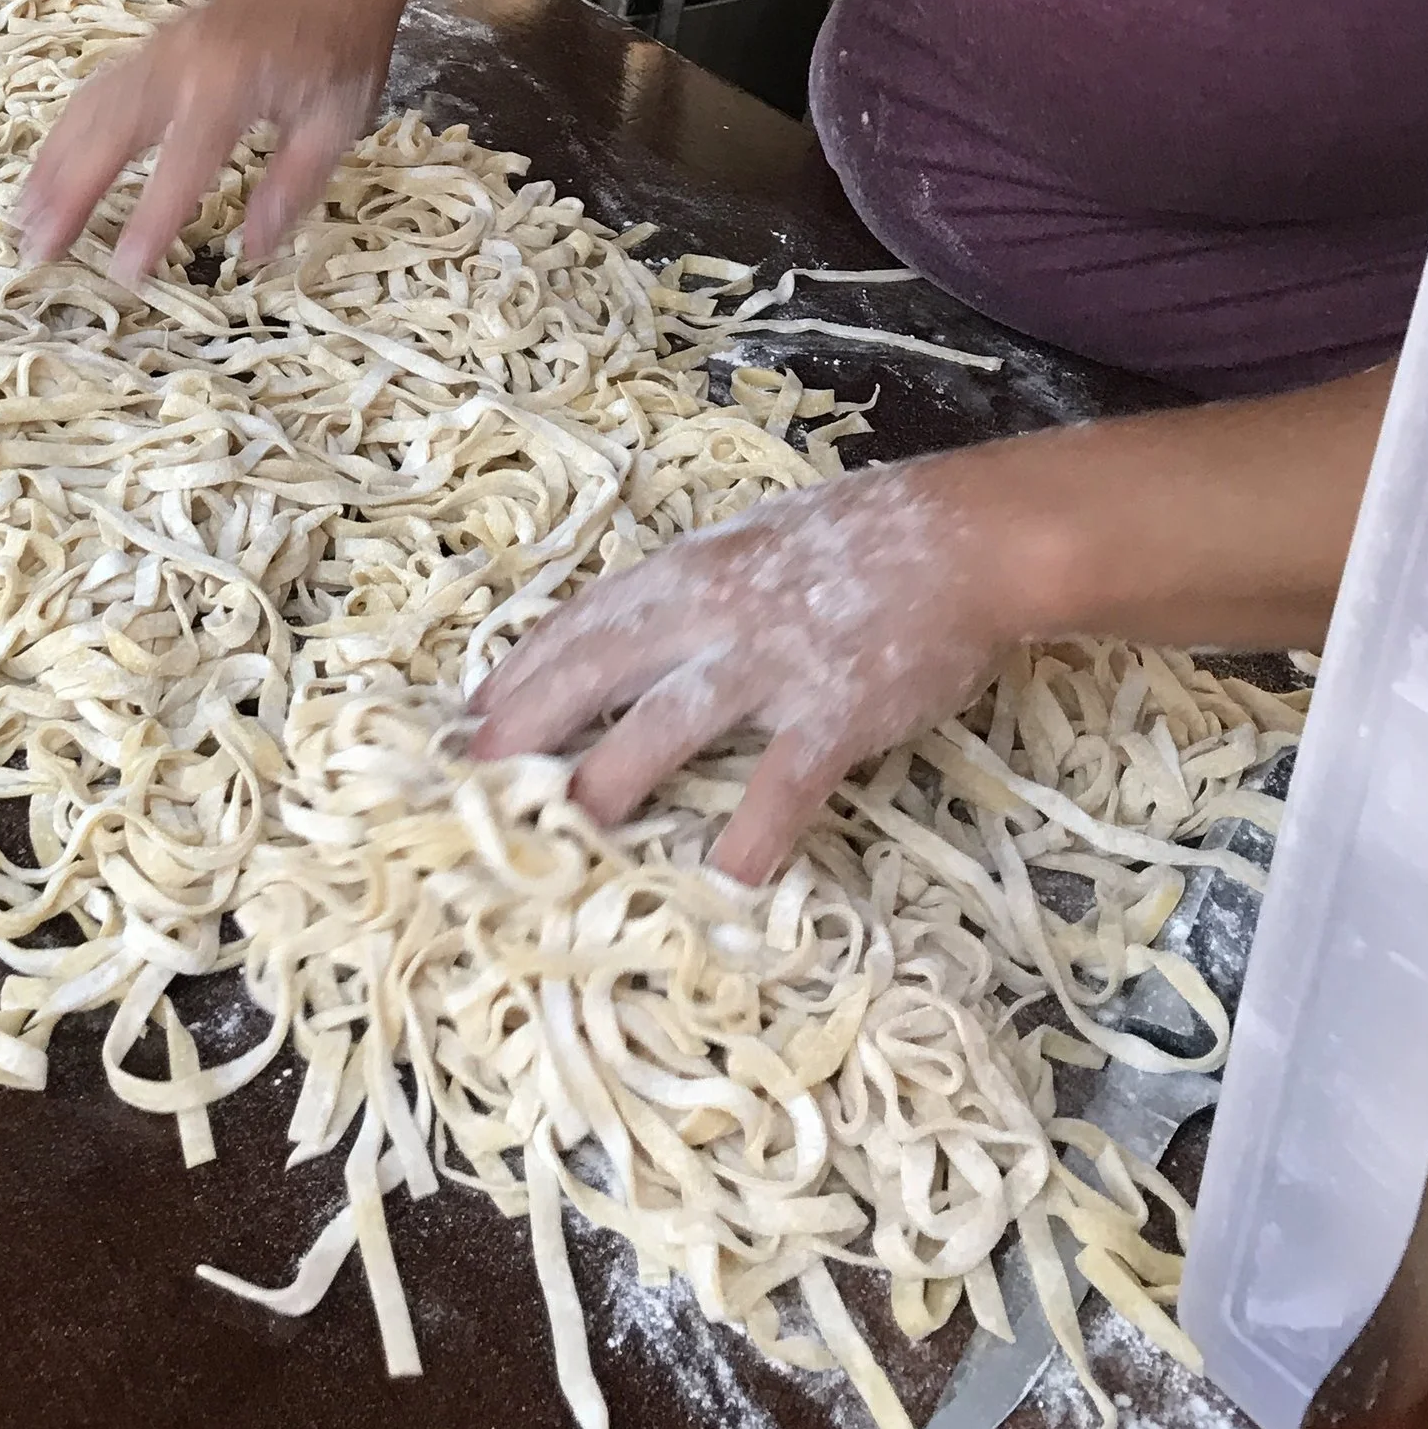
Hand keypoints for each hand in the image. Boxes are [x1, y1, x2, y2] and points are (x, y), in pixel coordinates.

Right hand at [17, 0, 404, 282]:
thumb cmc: (340, 47)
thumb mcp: (338, 121)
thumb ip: (293, 185)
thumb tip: (253, 252)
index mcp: (233, 85)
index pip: (183, 163)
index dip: (151, 220)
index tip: (124, 274)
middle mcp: (183, 64)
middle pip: (111, 132)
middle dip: (69, 193)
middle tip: (36, 250)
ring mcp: (160, 50)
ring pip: (90, 108)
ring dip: (52, 164)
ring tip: (22, 218)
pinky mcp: (151, 46)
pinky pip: (96, 90)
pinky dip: (65, 132)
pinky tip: (47, 168)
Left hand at [466, 456, 1023, 883]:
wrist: (962, 539)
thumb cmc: (853, 544)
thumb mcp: (748, 551)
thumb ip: (688, 596)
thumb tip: (622, 647)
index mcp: (684, 571)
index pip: (579, 623)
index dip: (518, 673)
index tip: (465, 720)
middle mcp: (709, 612)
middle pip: (593, 670)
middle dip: (525, 725)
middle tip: (467, 782)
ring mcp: (768, 662)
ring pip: (664, 728)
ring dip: (606, 783)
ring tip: (558, 834)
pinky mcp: (831, 712)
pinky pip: (780, 786)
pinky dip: (749, 839)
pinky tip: (720, 888)